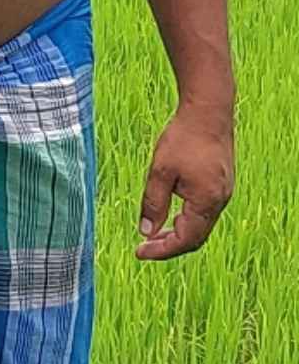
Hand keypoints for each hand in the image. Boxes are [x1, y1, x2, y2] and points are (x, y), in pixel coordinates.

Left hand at [136, 102, 233, 260]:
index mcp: (206, 202)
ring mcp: (224, 192)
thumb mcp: (160, 172)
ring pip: (201, 225)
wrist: (208, 110)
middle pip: (196, 238)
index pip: (185, 240)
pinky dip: (188, 219)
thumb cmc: (184, 137)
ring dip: (179, 232)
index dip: (161, 250)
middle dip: (170, 245)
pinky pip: (206, 212)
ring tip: (155, 233)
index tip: (139, 252)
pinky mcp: (222, 183)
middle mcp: (220, 201)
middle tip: (144, 247)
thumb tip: (146, 232)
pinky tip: (172, 214)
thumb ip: (153, 204)